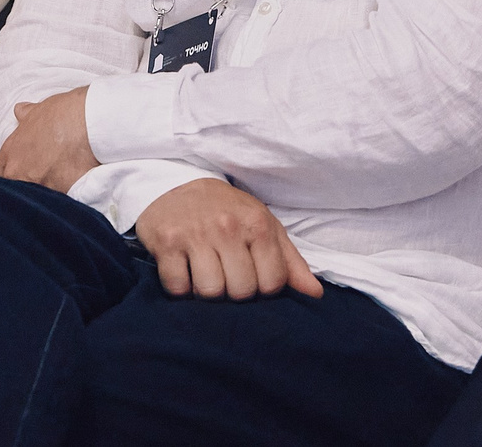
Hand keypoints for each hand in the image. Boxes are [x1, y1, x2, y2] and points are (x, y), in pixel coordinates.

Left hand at [0, 87, 98, 193]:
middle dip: (23, 188)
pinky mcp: (61, 195)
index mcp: (11, 153)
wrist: (87, 123)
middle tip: (37, 182)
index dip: (1, 178)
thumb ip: (25, 116)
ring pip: (37, 199)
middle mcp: (21, 173)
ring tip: (57, 187)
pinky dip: (65, 199)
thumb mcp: (38, 111)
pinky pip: (59, 203)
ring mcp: (40, 186)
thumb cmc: (63, 114)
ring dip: (45, 194)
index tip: (7, 179)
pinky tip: (72, 192)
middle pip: (14, 191)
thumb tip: (21, 111)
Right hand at [134, 179, 323, 300]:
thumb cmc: (229, 213)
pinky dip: (181, 289)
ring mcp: (195, 233)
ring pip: (210, 293)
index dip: (263, 289)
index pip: (272, 284)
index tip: (252, 275)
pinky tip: (184, 271)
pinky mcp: (166, 242)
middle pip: (241, 291)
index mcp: (257, 224)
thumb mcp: (265, 228)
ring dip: (206, 293)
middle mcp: (227, 226)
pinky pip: (178, 288)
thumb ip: (290, 262)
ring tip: (205, 274)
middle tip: (225, 274)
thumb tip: (315, 294)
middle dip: (234, 292)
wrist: (177, 186)